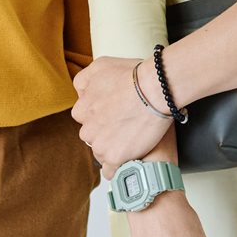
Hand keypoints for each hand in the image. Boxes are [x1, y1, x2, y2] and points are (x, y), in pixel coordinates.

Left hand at [71, 56, 170, 176]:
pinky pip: (111, 170)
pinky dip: (119, 167)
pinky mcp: (114, 157)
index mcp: (82, 109)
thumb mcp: (100, 66)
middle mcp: (86, 128)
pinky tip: (129, 160)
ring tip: (132, 142)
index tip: (115, 115)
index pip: (86, 119)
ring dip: (114, 149)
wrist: (155, 88)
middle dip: (106, 133)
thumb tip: (81, 93)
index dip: (103, 116)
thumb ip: (85, 80)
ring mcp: (99, 144)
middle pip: (94, 137)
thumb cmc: (133, 74)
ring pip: (102, 153)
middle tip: (126, 127)